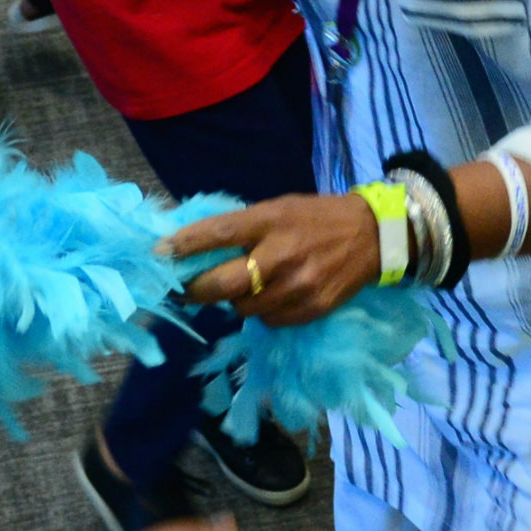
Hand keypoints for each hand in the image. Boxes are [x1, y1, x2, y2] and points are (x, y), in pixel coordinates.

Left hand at [164, 193, 379, 325]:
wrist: (373, 236)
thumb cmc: (314, 218)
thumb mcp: (277, 208)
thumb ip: (241, 226)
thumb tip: (192, 244)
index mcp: (269, 220)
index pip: (217, 233)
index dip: (183, 245)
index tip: (158, 254)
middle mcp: (282, 253)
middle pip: (223, 283)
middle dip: (195, 291)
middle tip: (183, 291)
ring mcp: (299, 284)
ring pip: (243, 308)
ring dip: (233, 302)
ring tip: (241, 289)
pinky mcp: (313, 308)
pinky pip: (270, 321)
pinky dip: (262, 313)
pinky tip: (270, 298)